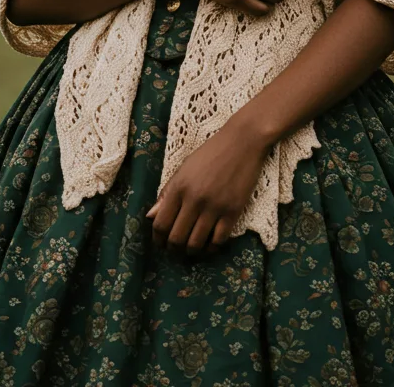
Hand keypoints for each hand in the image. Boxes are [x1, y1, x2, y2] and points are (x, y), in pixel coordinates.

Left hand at [146, 118, 270, 257]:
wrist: (243, 141)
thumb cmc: (211, 152)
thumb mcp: (184, 168)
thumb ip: (167, 192)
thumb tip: (151, 216)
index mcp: (178, 187)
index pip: (160, 224)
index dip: (158, 238)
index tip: (161, 243)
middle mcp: (194, 199)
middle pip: (176, 238)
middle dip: (173, 249)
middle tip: (175, 250)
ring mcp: (214, 207)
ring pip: (196, 243)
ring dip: (191, 251)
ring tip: (191, 250)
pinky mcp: (233, 211)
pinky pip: (218, 240)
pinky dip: (212, 248)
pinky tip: (210, 244)